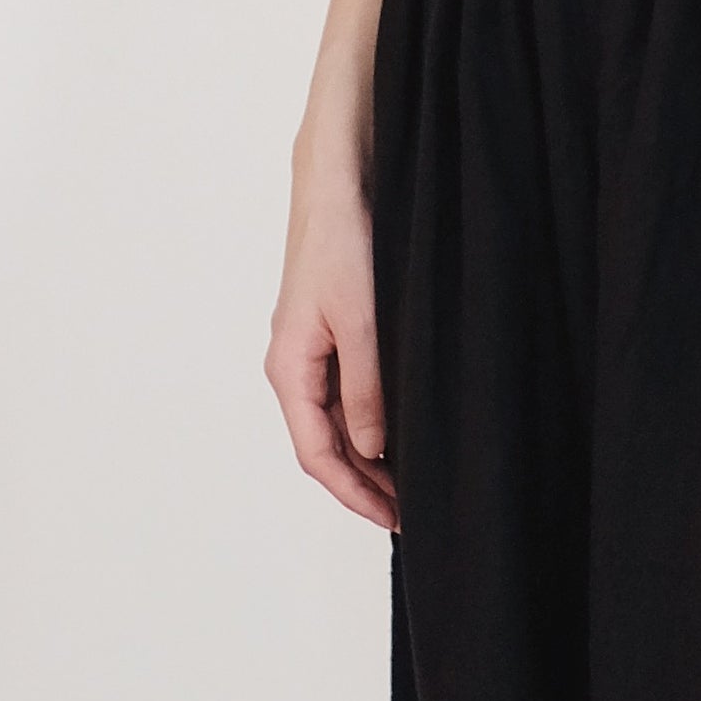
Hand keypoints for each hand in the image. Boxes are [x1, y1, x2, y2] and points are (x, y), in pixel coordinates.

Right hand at [268, 155, 397, 529]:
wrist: (337, 181)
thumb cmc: (342, 241)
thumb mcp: (362, 321)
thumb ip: (367, 388)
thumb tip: (372, 448)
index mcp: (289, 368)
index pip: (316, 453)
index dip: (354, 493)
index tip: (392, 519)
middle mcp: (294, 365)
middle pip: (325, 444)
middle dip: (363, 483)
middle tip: (410, 512)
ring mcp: (311, 350)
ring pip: (337, 421)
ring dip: (369, 456)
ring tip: (411, 482)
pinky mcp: (331, 332)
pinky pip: (347, 393)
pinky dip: (371, 421)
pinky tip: (401, 431)